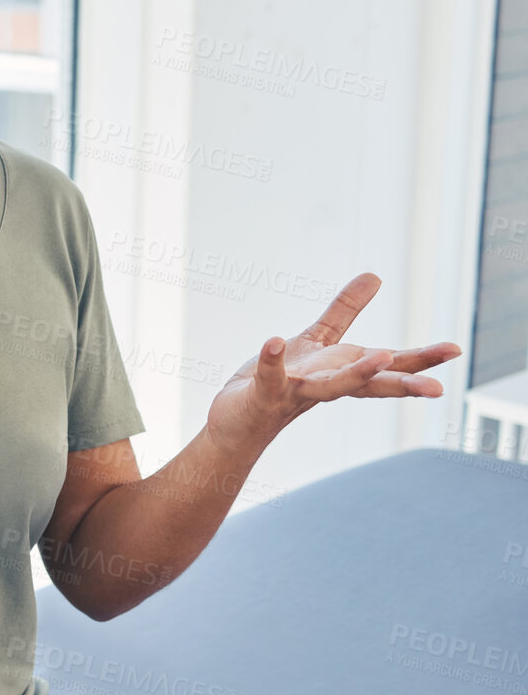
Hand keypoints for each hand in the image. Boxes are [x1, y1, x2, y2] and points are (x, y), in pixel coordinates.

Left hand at [206, 273, 461, 454]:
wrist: (238, 420)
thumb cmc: (283, 380)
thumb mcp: (317, 341)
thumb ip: (344, 310)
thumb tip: (375, 275)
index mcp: (344, 371)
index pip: (389, 365)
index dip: (421, 359)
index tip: (456, 349)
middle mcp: (327, 386)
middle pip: (371, 385)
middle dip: (404, 385)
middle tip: (438, 389)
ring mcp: (296, 393)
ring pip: (329, 387)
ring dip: (355, 375)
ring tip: (380, 359)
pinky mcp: (263, 393)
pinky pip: (269, 375)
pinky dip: (271, 360)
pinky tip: (274, 341)